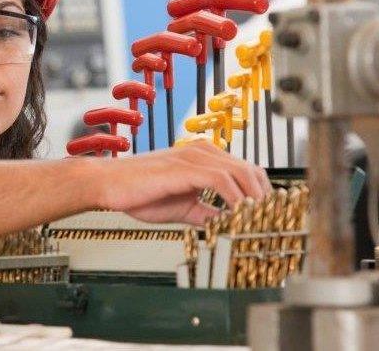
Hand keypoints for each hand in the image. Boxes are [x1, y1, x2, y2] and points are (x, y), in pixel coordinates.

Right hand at [94, 141, 270, 224]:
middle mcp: (202, 152)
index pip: (246, 171)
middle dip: (265, 197)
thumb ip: (207, 213)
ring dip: (255, 199)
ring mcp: (193, 157)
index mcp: (202, 158)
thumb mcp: (182, 208)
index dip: (262, 193)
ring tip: (259, 222)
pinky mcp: (184, 168)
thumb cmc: (137, 193)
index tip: (269, 216)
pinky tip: (238, 215)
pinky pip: (221, 181)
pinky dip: (235, 198)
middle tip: (271, 222)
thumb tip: (229, 226)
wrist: (107, 185)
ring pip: (241, 173)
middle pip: (250, 170)